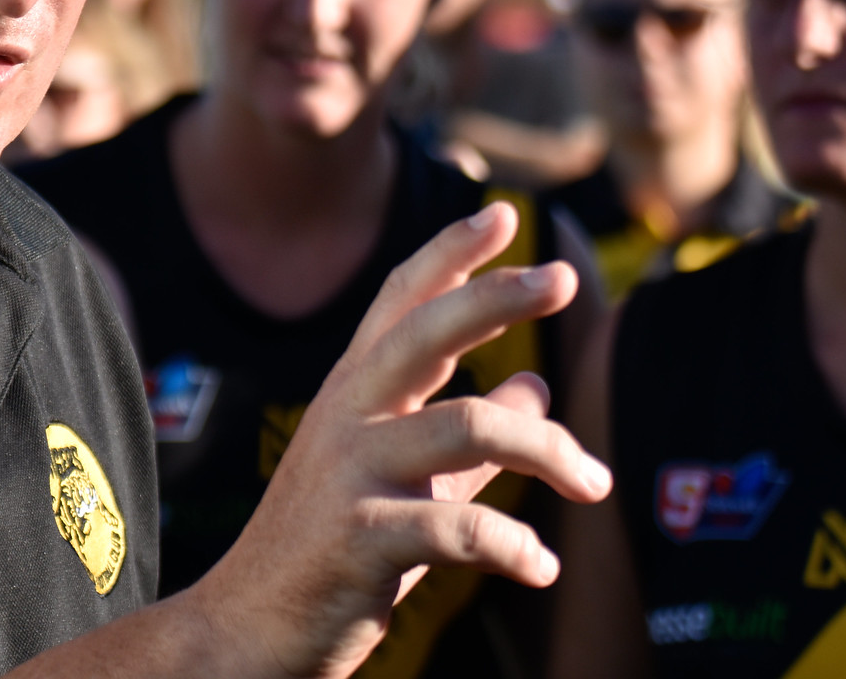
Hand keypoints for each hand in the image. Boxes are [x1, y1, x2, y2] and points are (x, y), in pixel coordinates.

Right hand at [186, 202, 612, 677]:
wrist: (247, 631)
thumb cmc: (328, 552)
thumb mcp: (400, 480)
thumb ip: (465, 436)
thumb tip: (535, 386)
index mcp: (353, 395)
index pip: (400, 302)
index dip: (450, 254)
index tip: (505, 214)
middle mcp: (347, 417)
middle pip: (426, 332)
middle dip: (497, 297)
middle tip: (562, 277)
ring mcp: (350, 474)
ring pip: (468, 426)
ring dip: (551, 452)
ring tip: (597, 485)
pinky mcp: (360, 539)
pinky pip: (459, 529)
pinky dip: (515, 546)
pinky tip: (541, 566)